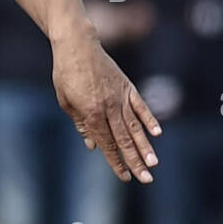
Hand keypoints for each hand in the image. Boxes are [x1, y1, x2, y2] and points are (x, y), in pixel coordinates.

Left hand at [51, 28, 160, 182]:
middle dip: (135, 161)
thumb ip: (81, 124)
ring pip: (135, 126)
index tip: (125, 177)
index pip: (106, 143)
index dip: (116, 162)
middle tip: (146, 179)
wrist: (77, 44)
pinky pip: (140, 106)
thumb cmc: (66, 73)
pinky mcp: (127, 86)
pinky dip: (149, 119)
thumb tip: (92, 145)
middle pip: (123, 139)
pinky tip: (157, 133)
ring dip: (145, 146)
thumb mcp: (66, 100)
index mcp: (90, 112)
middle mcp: (108, 107)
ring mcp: (120, 96)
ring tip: (154, 163)